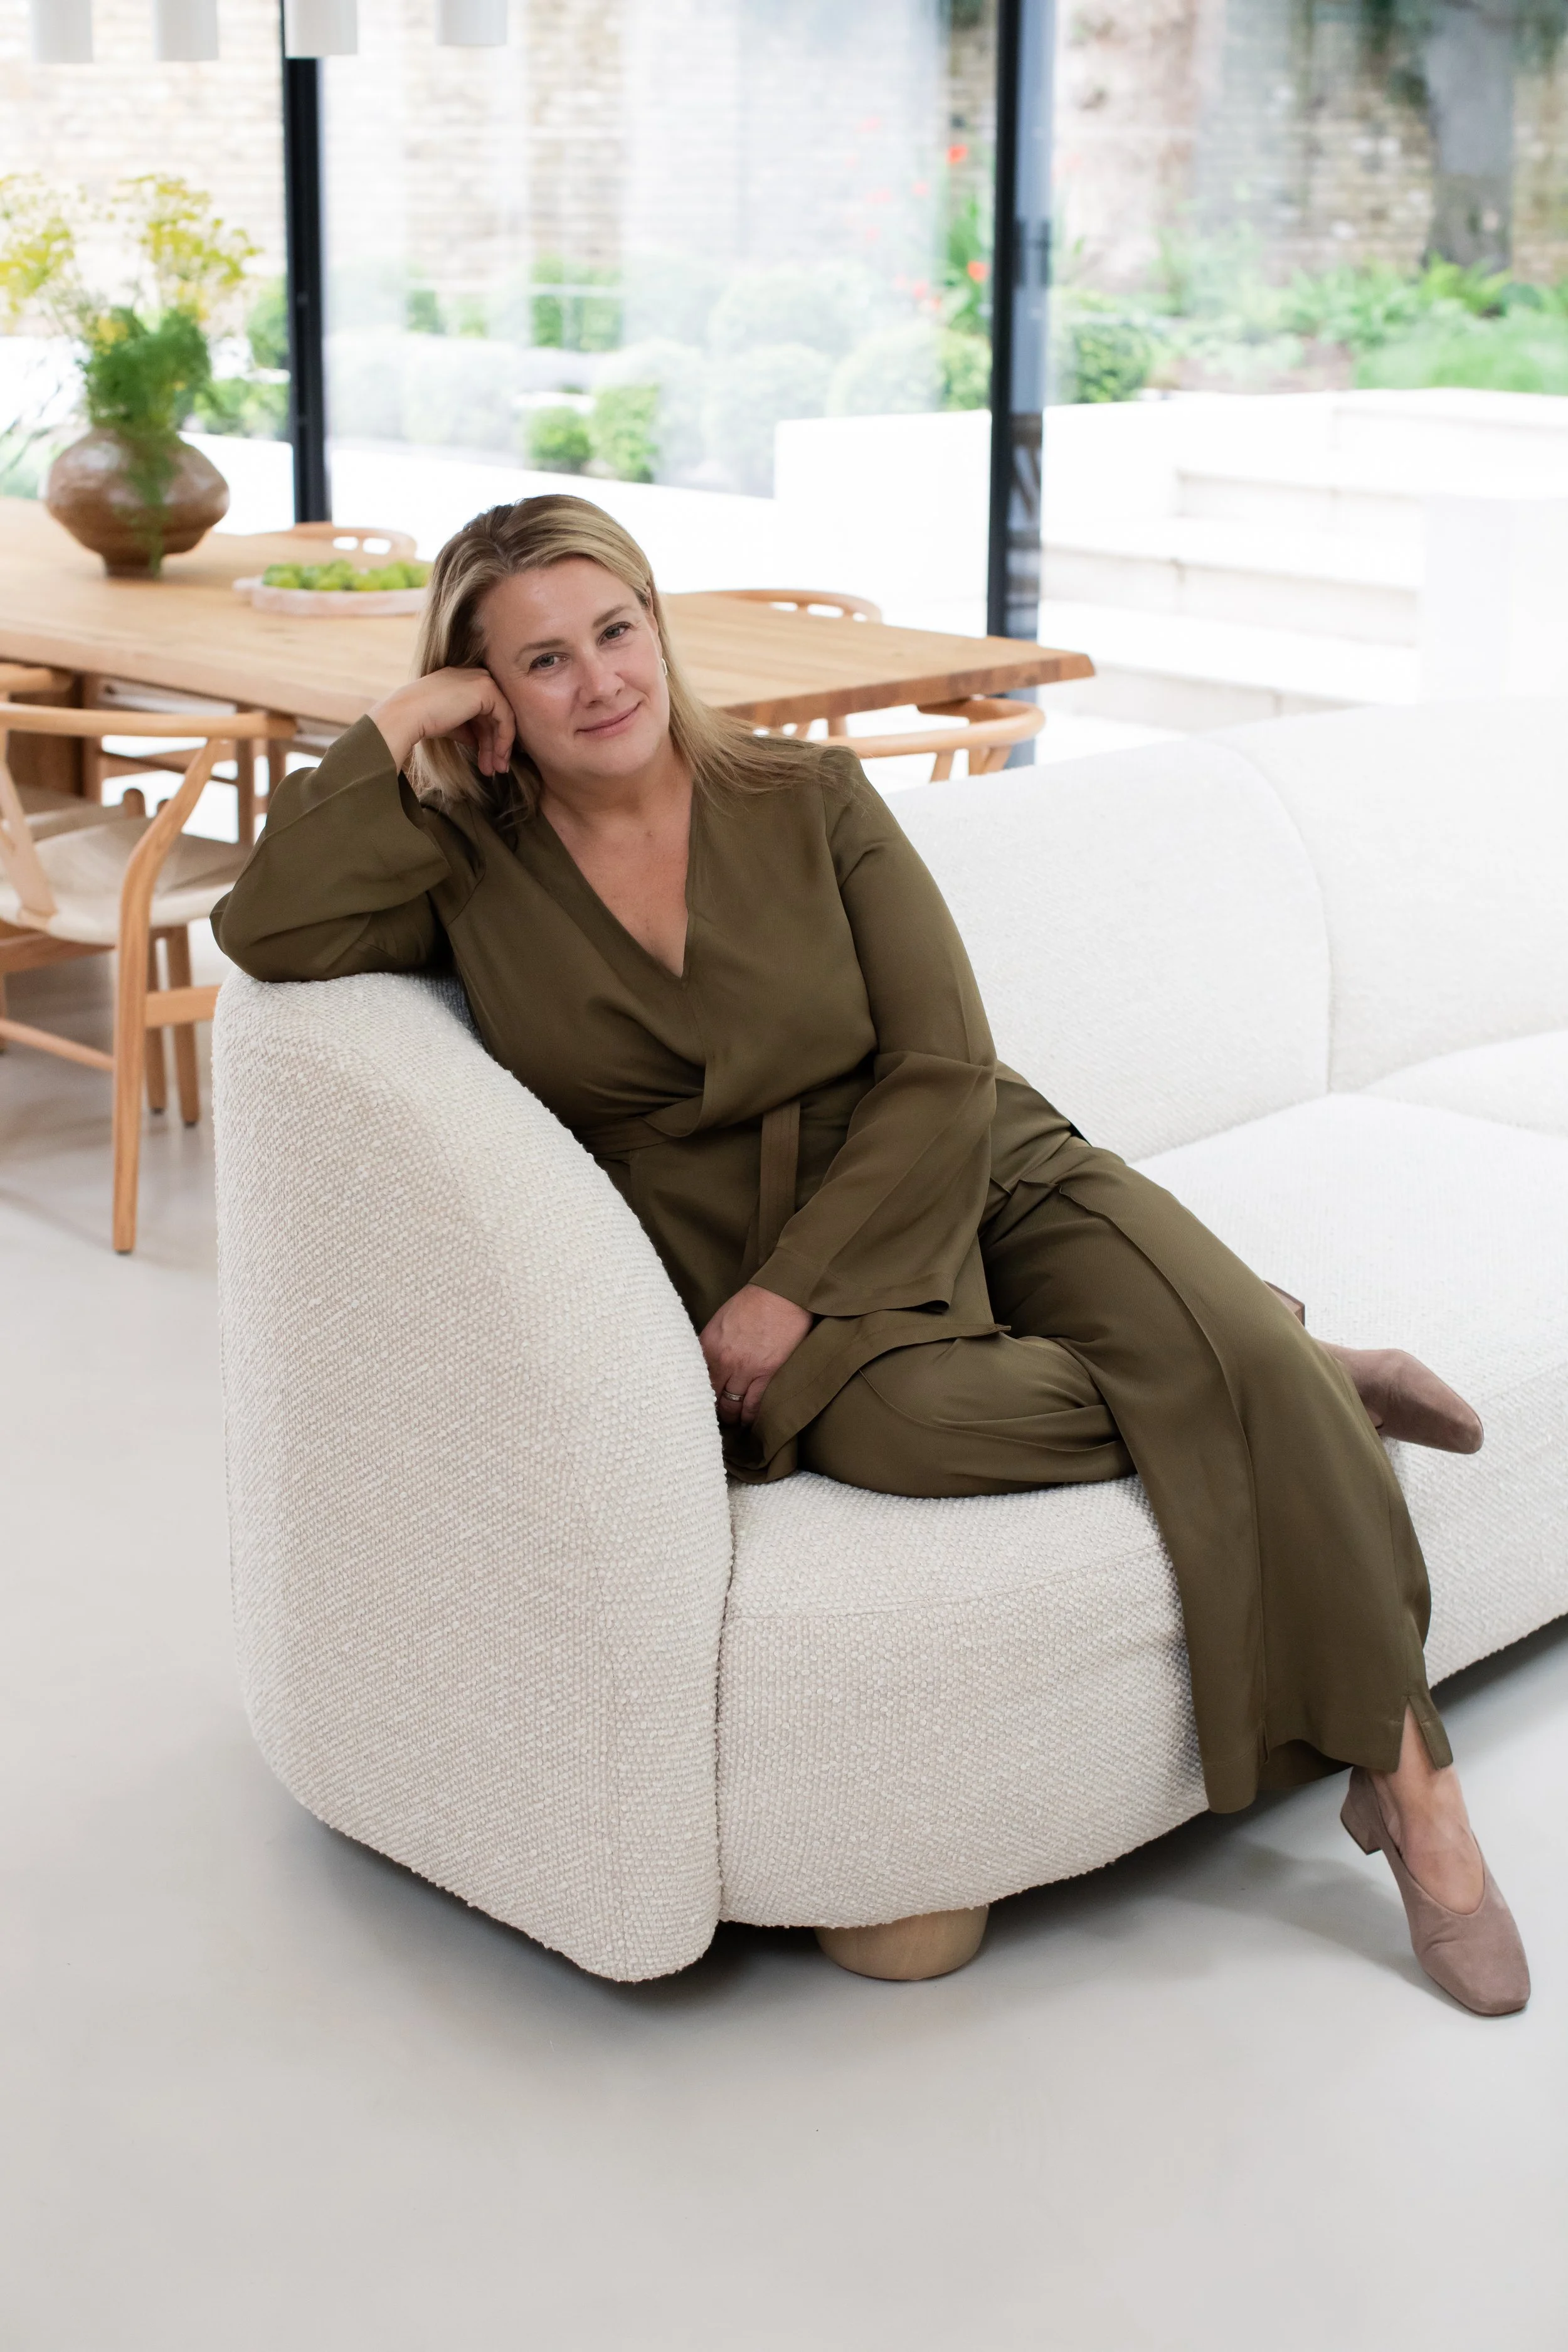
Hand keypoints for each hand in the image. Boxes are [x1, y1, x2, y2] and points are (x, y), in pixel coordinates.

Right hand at [368, 668, 516, 778]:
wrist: (409, 715)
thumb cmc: (424, 720)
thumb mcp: (452, 724)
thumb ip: (469, 729)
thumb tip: (481, 743)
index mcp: (466, 680)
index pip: (486, 711)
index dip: (489, 737)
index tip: (488, 760)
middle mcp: (476, 675)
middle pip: (495, 715)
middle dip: (496, 745)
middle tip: (497, 768)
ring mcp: (482, 679)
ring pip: (503, 718)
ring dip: (501, 747)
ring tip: (497, 769)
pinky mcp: (487, 689)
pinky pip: (506, 718)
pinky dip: (504, 739)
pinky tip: (497, 757)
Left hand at [698, 1284, 812, 1426]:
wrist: (783, 1294)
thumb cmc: (754, 1301)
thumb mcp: (721, 1320)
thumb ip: (712, 1344)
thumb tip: (708, 1364)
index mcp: (708, 1344)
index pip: (694, 1381)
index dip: (697, 1395)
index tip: (700, 1403)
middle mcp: (722, 1361)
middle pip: (711, 1398)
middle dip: (713, 1411)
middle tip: (717, 1417)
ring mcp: (744, 1370)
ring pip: (731, 1407)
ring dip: (731, 1417)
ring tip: (734, 1421)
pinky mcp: (767, 1375)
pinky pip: (753, 1406)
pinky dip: (749, 1417)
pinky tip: (749, 1421)